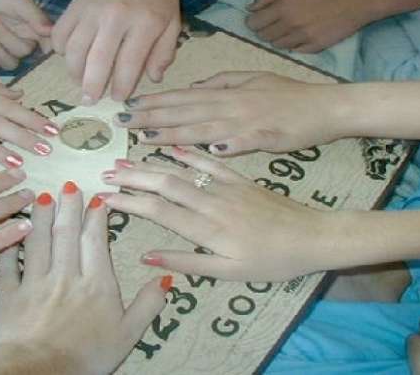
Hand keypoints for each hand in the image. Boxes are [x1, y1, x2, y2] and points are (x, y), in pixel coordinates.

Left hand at [0, 0, 52, 69]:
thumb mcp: (19, 2)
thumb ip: (36, 16)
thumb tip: (51, 31)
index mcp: (37, 30)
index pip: (49, 48)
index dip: (45, 53)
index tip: (32, 45)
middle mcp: (27, 42)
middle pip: (24, 54)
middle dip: (5, 38)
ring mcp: (10, 49)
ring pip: (9, 63)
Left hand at [0, 183, 168, 374]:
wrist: (39, 372)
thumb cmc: (87, 357)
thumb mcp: (129, 335)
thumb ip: (148, 304)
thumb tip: (165, 277)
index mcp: (96, 284)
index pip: (96, 240)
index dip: (96, 217)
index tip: (98, 198)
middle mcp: (65, 276)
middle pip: (66, 233)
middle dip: (68, 206)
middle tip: (69, 185)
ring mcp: (34, 284)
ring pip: (38, 242)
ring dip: (40, 217)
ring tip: (42, 196)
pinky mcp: (8, 296)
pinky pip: (7, 264)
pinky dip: (9, 246)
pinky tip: (10, 232)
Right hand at [52, 0, 180, 103]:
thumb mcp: (172, 24)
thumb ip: (164, 53)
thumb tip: (154, 79)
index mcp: (144, 23)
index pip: (129, 63)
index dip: (121, 85)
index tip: (117, 98)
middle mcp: (115, 16)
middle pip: (97, 60)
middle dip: (91, 86)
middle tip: (90, 100)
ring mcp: (92, 9)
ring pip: (74, 49)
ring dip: (74, 71)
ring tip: (80, 82)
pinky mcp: (75, 4)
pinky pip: (60, 32)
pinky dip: (60, 50)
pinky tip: (70, 58)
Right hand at [102, 148, 328, 281]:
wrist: (313, 237)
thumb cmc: (272, 262)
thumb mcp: (231, 273)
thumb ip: (189, 263)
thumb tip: (148, 256)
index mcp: (208, 229)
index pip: (159, 211)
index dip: (130, 202)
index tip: (107, 196)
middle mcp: (213, 202)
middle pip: (165, 184)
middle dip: (133, 177)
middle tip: (106, 172)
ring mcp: (227, 186)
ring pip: (182, 170)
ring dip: (152, 163)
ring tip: (126, 157)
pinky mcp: (240, 178)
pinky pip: (210, 161)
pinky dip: (189, 153)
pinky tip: (171, 147)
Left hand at [118, 71, 350, 155]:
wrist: (327, 106)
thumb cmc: (290, 96)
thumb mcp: (253, 80)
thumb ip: (223, 82)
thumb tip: (194, 88)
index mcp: (227, 92)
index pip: (183, 97)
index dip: (154, 102)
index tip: (128, 107)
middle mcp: (231, 104)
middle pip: (185, 111)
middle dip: (151, 117)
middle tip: (121, 123)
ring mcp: (247, 120)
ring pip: (204, 126)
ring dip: (174, 132)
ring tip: (146, 138)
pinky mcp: (266, 136)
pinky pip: (242, 141)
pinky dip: (225, 145)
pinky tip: (205, 151)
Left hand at [246, 0, 372, 52]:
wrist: (351, 5)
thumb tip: (249, 8)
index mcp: (284, 7)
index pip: (254, 23)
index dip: (254, 23)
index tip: (258, 22)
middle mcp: (291, 24)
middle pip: (264, 37)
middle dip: (266, 32)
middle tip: (276, 26)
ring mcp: (302, 37)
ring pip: (277, 46)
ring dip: (279, 39)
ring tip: (290, 30)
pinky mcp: (313, 48)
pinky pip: (293, 52)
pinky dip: (294, 46)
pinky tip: (301, 37)